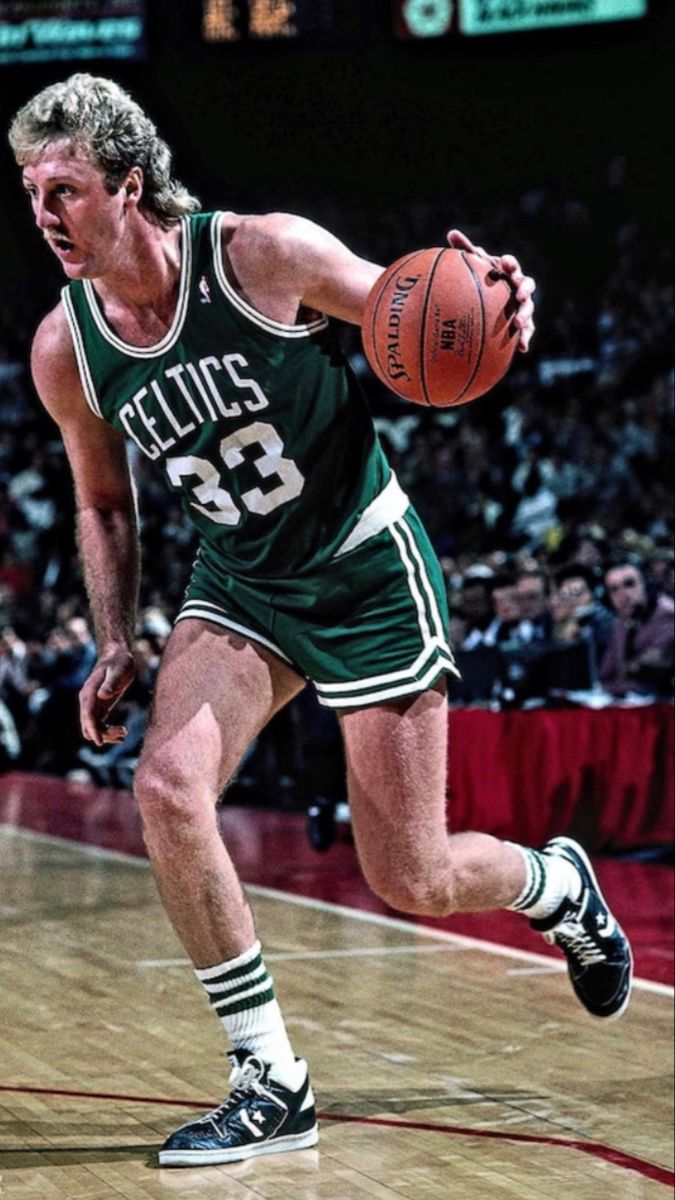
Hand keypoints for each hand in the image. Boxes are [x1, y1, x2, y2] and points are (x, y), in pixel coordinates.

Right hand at [79, 646, 135, 745]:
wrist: (117, 656)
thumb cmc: (119, 662)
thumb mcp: (118, 671)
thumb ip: (111, 683)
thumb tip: (102, 696)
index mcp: (89, 692)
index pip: (87, 715)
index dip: (93, 729)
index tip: (100, 742)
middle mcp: (87, 701)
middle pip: (88, 725)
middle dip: (103, 733)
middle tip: (123, 732)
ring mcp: (93, 705)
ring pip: (93, 728)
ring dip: (106, 735)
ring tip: (124, 733)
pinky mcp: (100, 708)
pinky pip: (99, 725)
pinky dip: (108, 732)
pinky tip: (122, 734)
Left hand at [447, 229, 535, 352]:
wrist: (494, 298)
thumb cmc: (483, 278)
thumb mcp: (475, 265)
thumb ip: (466, 250)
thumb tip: (452, 232)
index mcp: (508, 272)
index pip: (511, 265)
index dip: (510, 264)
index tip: (505, 264)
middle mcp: (519, 287)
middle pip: (527, 286)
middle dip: (524, 290)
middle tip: (518, 295)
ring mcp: (524, 305)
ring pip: (529, 309)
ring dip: (525, 315)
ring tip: (518, 324)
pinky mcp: (525, 323)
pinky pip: (528, 331)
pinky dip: (526, 339)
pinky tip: (523, 348)